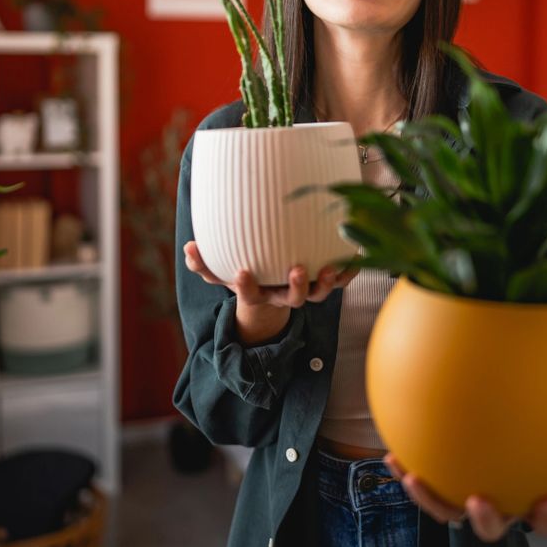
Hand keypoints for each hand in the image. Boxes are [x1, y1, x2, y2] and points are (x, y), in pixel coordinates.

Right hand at [183, 240, 357, 307]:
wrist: (270, 289)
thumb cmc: (244, 272)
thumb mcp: (220, 271)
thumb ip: (203, 263)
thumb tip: (188, 248)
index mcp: (259, 293)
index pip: (250, 294)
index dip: (247, 286)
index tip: (241, 272)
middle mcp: (285, 295)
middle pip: (294, 299)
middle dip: (296, 287)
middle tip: (296, 269)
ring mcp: (306, 290)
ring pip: (320, 293)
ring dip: (327, 282)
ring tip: (332, 267)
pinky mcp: (324, 282)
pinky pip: (341, 281)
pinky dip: (350, 271)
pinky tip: (357, 255)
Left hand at [383, 426, 546, 542]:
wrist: (489, 450)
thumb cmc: (536, 451)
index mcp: (526, 496)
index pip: (540, 515)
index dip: (542, 515)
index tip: (544, 501)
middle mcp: (495, 502)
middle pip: (490, 525)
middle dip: (485, 519)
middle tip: (480, 500)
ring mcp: (463, 497)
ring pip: (446, 510)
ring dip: (429, 497)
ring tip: (412, 476)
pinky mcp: (438, 485)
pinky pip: (421, 482)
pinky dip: (404, 468)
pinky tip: (390, 451)